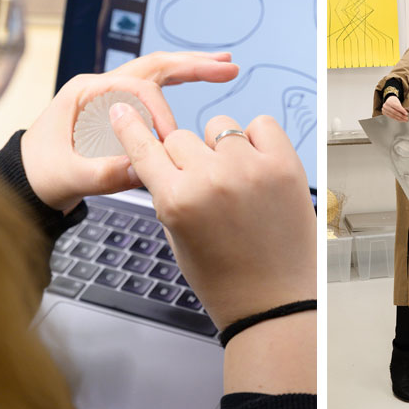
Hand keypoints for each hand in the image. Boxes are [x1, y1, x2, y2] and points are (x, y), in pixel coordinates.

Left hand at [21, 52, 238, 210]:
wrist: (25, 180)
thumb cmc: (39, 175)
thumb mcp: (66, 179)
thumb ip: (101, 175)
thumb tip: (139, 168)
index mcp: (86, 93)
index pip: (137, 88)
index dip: (161, 113)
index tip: (172, 142)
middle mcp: (101, 87)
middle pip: (153, 65)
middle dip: (192, 64)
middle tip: (227, 65)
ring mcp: (111, 95)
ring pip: (157, 71)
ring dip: (191, 66)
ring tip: (224, 65)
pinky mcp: (119, 109)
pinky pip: (154, 88)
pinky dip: (181, 81)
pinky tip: (202, 78)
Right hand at [110, 105, 315, 330]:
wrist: (275, 300)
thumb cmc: (225, 277)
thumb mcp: (178, 237)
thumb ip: (168, 193)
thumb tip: (163, 155)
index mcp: (176, 201)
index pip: (142, 148)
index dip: (130, 127)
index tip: (123, 108)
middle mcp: (210, 179)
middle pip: (179, 137)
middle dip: (186, 157)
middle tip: (205, 184)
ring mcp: (250, 169)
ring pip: (219, 127)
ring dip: (221, 147)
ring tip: (237, 180)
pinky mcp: (284, 165)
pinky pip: (261, 124)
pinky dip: (257, 138)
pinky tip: (258, 165)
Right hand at [381, 95, 408, 121]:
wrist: (389, 100)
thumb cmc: (394, 101)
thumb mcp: (398, 102)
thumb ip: (401, 108)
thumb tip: (406, 114)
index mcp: (389, 102)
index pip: (397, 107)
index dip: (402, 111)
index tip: (406, 114)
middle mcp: (386, 106)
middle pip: (395, 112)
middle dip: (401, 116)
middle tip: (406, 118)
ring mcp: (384, 110)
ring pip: (393, 116)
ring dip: (400, 118)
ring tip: (404, 120)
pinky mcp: (384, 113)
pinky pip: (391, 117)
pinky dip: (397, 119)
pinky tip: (400, 120)